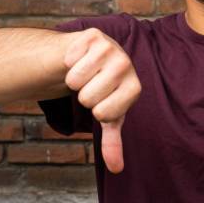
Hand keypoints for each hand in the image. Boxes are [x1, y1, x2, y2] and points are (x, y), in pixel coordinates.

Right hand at [62, 28, 140, 173]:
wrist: (88, 58)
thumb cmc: (102, 90)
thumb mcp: (108, 115)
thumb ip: (113, 141)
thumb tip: (117, 169)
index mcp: (134, 87)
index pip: (104, 114)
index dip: (95, 110)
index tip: (102, 100)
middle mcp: (126, 65)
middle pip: (87, 98)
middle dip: (83, 94)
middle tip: (92, 84)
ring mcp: (111, 48)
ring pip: (75, 80)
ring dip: (74, 79)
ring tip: (86, 72)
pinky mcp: (93, 35)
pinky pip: (69, 60)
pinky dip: (68, 61)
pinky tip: (79, 57)